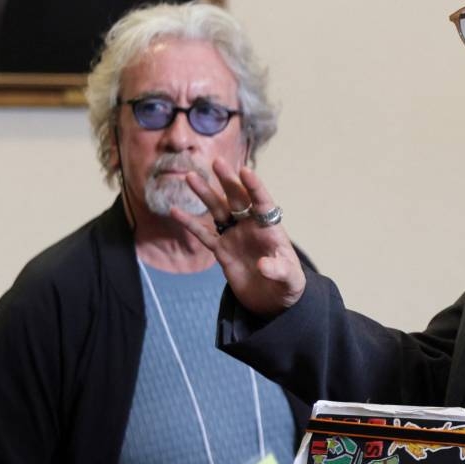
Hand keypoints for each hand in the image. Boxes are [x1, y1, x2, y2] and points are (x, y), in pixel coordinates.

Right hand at [171, 159, 305, 314]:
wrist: (272, 301)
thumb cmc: (287, 285)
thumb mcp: (289, 279)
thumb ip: (278, 270)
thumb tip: (263, 264)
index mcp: (270, 229)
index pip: (263, 203)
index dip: (255, 187)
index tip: (245, 171)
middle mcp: (251, 227)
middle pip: (238, 199)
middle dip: (228, 181)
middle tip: (216, 162)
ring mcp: (235, 237)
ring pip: (218, 210)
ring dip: (205, 194)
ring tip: (190, 176)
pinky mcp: (222, 251)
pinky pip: (204, 234)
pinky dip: (189, 223)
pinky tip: (175, 211)